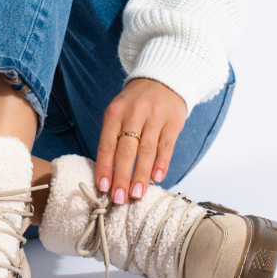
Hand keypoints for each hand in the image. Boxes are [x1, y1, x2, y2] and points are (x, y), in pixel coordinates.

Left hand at [95, 78, 186, 203]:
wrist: (163, 79)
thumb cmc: (135, 104)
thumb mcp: (118, 112)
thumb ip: (113, 138)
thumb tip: (109, 174)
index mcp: (115, 112)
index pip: (107, 144)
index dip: (104, 167)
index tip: (103, 187)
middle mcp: (134, 113)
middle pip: (126, 149)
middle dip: (121, 176)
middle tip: (118, 198)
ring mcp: (155, 117)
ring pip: (147, 150)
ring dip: (141, 175)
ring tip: (137, 194)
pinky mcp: (173, 122)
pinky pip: (166, 146)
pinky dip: (161, 163)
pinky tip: (157, 178)